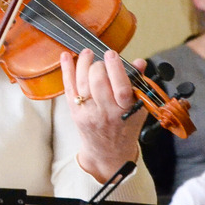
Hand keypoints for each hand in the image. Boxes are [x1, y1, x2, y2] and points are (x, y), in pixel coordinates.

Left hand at [60, 49, 147, 182]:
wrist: (108, 151)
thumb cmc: (126, 127)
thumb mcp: (139, 108)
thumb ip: (139, 84)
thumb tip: (139, 62)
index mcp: (126, 110)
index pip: (121, 87)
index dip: (115, 68)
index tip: (112, 54)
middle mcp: (106, 112)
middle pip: (97, 82)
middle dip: (98, 65)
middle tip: (102, 60)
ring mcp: (88, 112)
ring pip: (81, 82)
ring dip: (82, 64)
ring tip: (87, 53)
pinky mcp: (74, 112)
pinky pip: (69, 87)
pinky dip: (66, 70)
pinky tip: (66, 57)